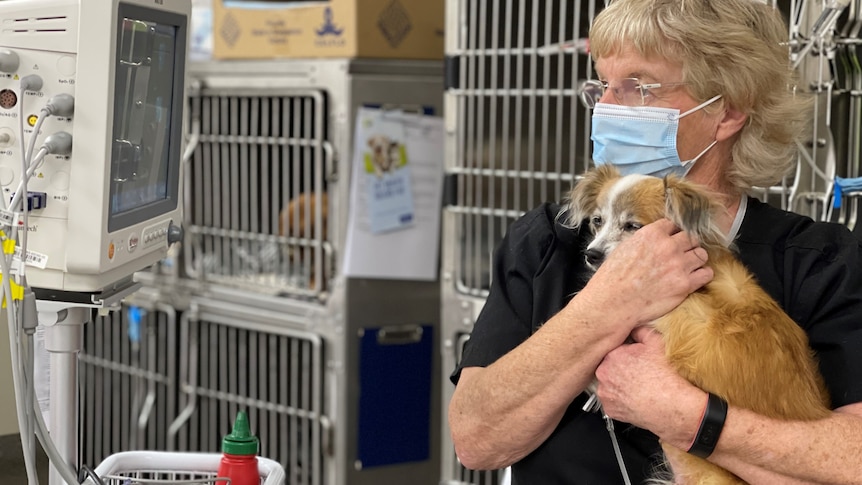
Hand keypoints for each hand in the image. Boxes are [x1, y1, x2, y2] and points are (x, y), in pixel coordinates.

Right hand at [578, 219, 712, 330]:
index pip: (673, 225)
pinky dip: (701, 275)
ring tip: (688, 267)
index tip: (671, 240)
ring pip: (701, 254)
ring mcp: (679, 265)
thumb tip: (653, 241)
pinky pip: (706, 274)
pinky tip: (693, 279)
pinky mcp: (685, 284)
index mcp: (651, 234)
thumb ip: (643, 241)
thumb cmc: (613, 279)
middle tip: (680, 255)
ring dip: (696, 260)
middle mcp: (668, 246)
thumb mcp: (624, 248)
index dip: (672, 234)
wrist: (614, 303)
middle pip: (691, 238)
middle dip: (686, 246)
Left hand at [595, 326, 704, 446]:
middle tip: (637, 373)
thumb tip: (634, 327)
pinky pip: (612, 402)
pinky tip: (634, 398)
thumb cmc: (665, 376)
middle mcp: (603, 374)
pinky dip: (620, 400)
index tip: (635, 360)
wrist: (672, 405)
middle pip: (608, 367)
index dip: (626, 354)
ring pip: (609, 385)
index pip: (613, 350)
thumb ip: (640, 331)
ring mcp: (605, 393)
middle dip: (620, 369)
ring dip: (618, 384)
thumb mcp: (656, 343)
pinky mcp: (610, 410)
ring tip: (637, 386)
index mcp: (611, 355)